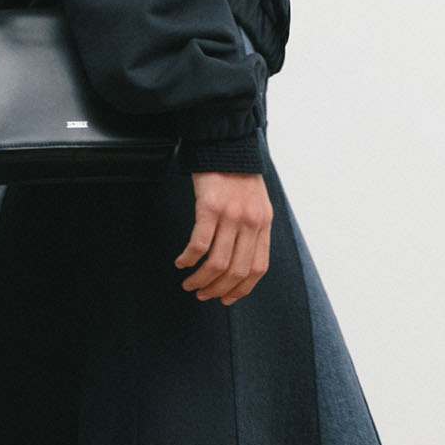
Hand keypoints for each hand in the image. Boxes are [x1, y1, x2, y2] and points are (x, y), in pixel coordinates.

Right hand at [174, 171, 273, 305]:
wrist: (227, 145)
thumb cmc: (237, 174)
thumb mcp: (255, 203)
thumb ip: (252, 228)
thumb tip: (240, 257)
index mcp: (263, 224)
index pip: (257, 268)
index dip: (241, 289)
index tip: (226, 299)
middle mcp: (250, 223)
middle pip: (236, 270)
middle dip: (218, 290)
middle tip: (202, 295)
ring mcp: (231, 216)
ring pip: (217, 263)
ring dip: (201, 279)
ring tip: (189, 284)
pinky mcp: (210, 207)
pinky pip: (199, 244)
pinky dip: (189, 259)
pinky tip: (181, 262)